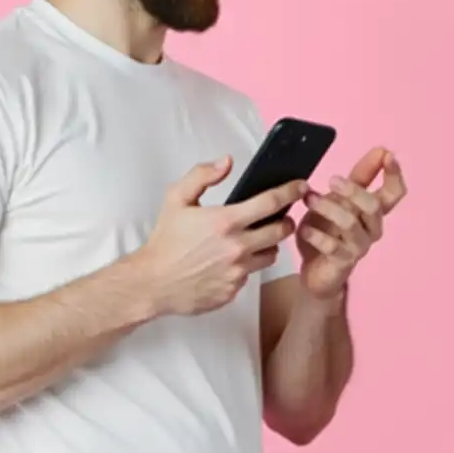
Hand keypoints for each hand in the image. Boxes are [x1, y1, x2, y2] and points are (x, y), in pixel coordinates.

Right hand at [137, 156, 306, 316]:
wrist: (152, 283)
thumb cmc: (164, 241)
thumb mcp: (176, 198)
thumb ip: (202, 175)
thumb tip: (227, 162)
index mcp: (225, 221)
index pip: (271, 202)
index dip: (291, 191)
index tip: (300, 186)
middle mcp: (236, 247)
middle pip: (281, 231)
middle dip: (286, 221)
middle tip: (281, 217)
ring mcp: (237, 272)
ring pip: (270, 255)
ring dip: (269, 245)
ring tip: (255, 239)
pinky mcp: (234, 290)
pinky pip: (251, 275)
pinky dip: (246, 266)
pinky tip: (230, 261)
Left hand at [296, 147, 406, 301]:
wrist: (315, 271)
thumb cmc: (330, 230)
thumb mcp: (340, 199)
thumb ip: (358, 177)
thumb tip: (380, 150)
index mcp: (373, 212)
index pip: (395, 193)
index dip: (394, 174)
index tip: (387, 154)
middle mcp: (372, 228)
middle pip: (374, 206)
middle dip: (353, 190)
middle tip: (331, 179)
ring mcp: (359, 247)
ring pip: (351, 223)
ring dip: (328, 208)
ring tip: (308, 199)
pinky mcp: (343, 263)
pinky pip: (332, 246)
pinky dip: (316, 235)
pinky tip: (304, 229)